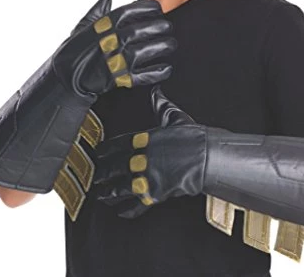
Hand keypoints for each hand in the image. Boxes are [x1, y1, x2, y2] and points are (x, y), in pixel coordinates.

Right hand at [53, 0, 177, 97]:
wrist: (64, 79)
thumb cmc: (73, 51)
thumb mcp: (82, 27)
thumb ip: (97, 10)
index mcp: (102, 27)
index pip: (129, 11)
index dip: (147, 8)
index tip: (158, 8)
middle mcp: (109, 41)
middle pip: (140, 30)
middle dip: (159, 27)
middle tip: (168, 27)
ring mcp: (114, 61)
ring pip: (144, 51)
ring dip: (161, 47)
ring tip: (171, 44)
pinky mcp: (117, 79)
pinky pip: (142, 76)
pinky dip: (156, 72)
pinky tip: (166, 68)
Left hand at [93, 85, 206, 217]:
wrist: (207, 157)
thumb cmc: (194, 137)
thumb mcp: (175, 117)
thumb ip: (162, 105)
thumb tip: (157, 92)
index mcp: (145, 140)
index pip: (119, 144)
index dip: (107, 149)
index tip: (99, 152)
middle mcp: (142, 159)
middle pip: (116, 166)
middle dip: (103, 172)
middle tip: (95, 175)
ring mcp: (147, 177)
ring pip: (121, 187)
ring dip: (109, 192)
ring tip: (101, 195)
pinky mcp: (156, 193)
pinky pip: (138, 203)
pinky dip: (129, 209)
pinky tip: (121, 210)